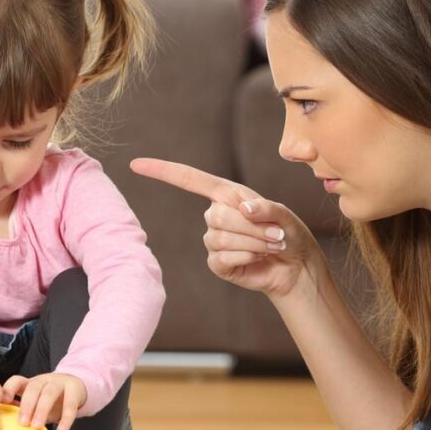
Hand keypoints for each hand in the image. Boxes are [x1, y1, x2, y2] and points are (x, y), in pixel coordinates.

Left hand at [1, 373, 86, 429]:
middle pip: (33, 387)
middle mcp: (44, 380)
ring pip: (49, 393)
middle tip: (22, 422)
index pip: (17, 381)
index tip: (3, 402)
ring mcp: (59, 383)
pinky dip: (66, 418)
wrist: (77, 387)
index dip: (9, 389)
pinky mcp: (74, 389)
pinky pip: (70, 404)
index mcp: (31, 383)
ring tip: (37, 426)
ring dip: (42, 410)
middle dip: (26, 405)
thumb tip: (8, 423)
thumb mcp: (36, 403)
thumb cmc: (51, 399)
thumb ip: (24, 410)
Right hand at [130, 158, 324, 297]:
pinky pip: (221, 257)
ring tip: (272, 244)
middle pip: (215, 215)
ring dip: (253, 242)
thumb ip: (265, 208)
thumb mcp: (282, 214)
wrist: (294, 265)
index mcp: (226, 195)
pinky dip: (246, 256)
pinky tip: (258, 257)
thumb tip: (243, 209)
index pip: (189, 179)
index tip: (136, 164)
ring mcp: (213, 240)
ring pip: (220, 237)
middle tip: (276, 233)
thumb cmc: (288, 232)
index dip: (163, 171)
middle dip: (251, 226)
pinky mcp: (217, 263)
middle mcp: (215, 215)